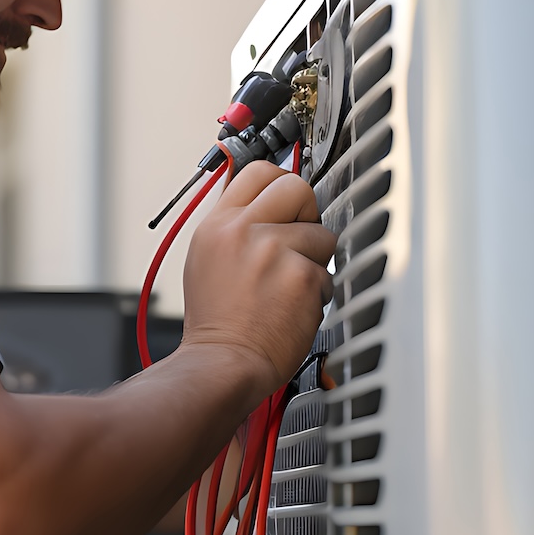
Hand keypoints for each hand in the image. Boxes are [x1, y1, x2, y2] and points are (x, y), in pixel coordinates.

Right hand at [179, 160, 336, 402]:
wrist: (223, 362)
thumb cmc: (217, 322)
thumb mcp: (206, 260)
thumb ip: (234, 227)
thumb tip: (262, 202)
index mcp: (219, 225)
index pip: (257, 172)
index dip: (279, 184)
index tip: (287, 202)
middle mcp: (245, 231)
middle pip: (296, 187)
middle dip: (306, 212)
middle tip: (297, 240)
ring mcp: (275, 252)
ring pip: (320, 235)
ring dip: (314, 260)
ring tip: (288, 286)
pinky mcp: (302, 277)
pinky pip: (327, 272)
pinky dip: (318, 292)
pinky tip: (294, 307)